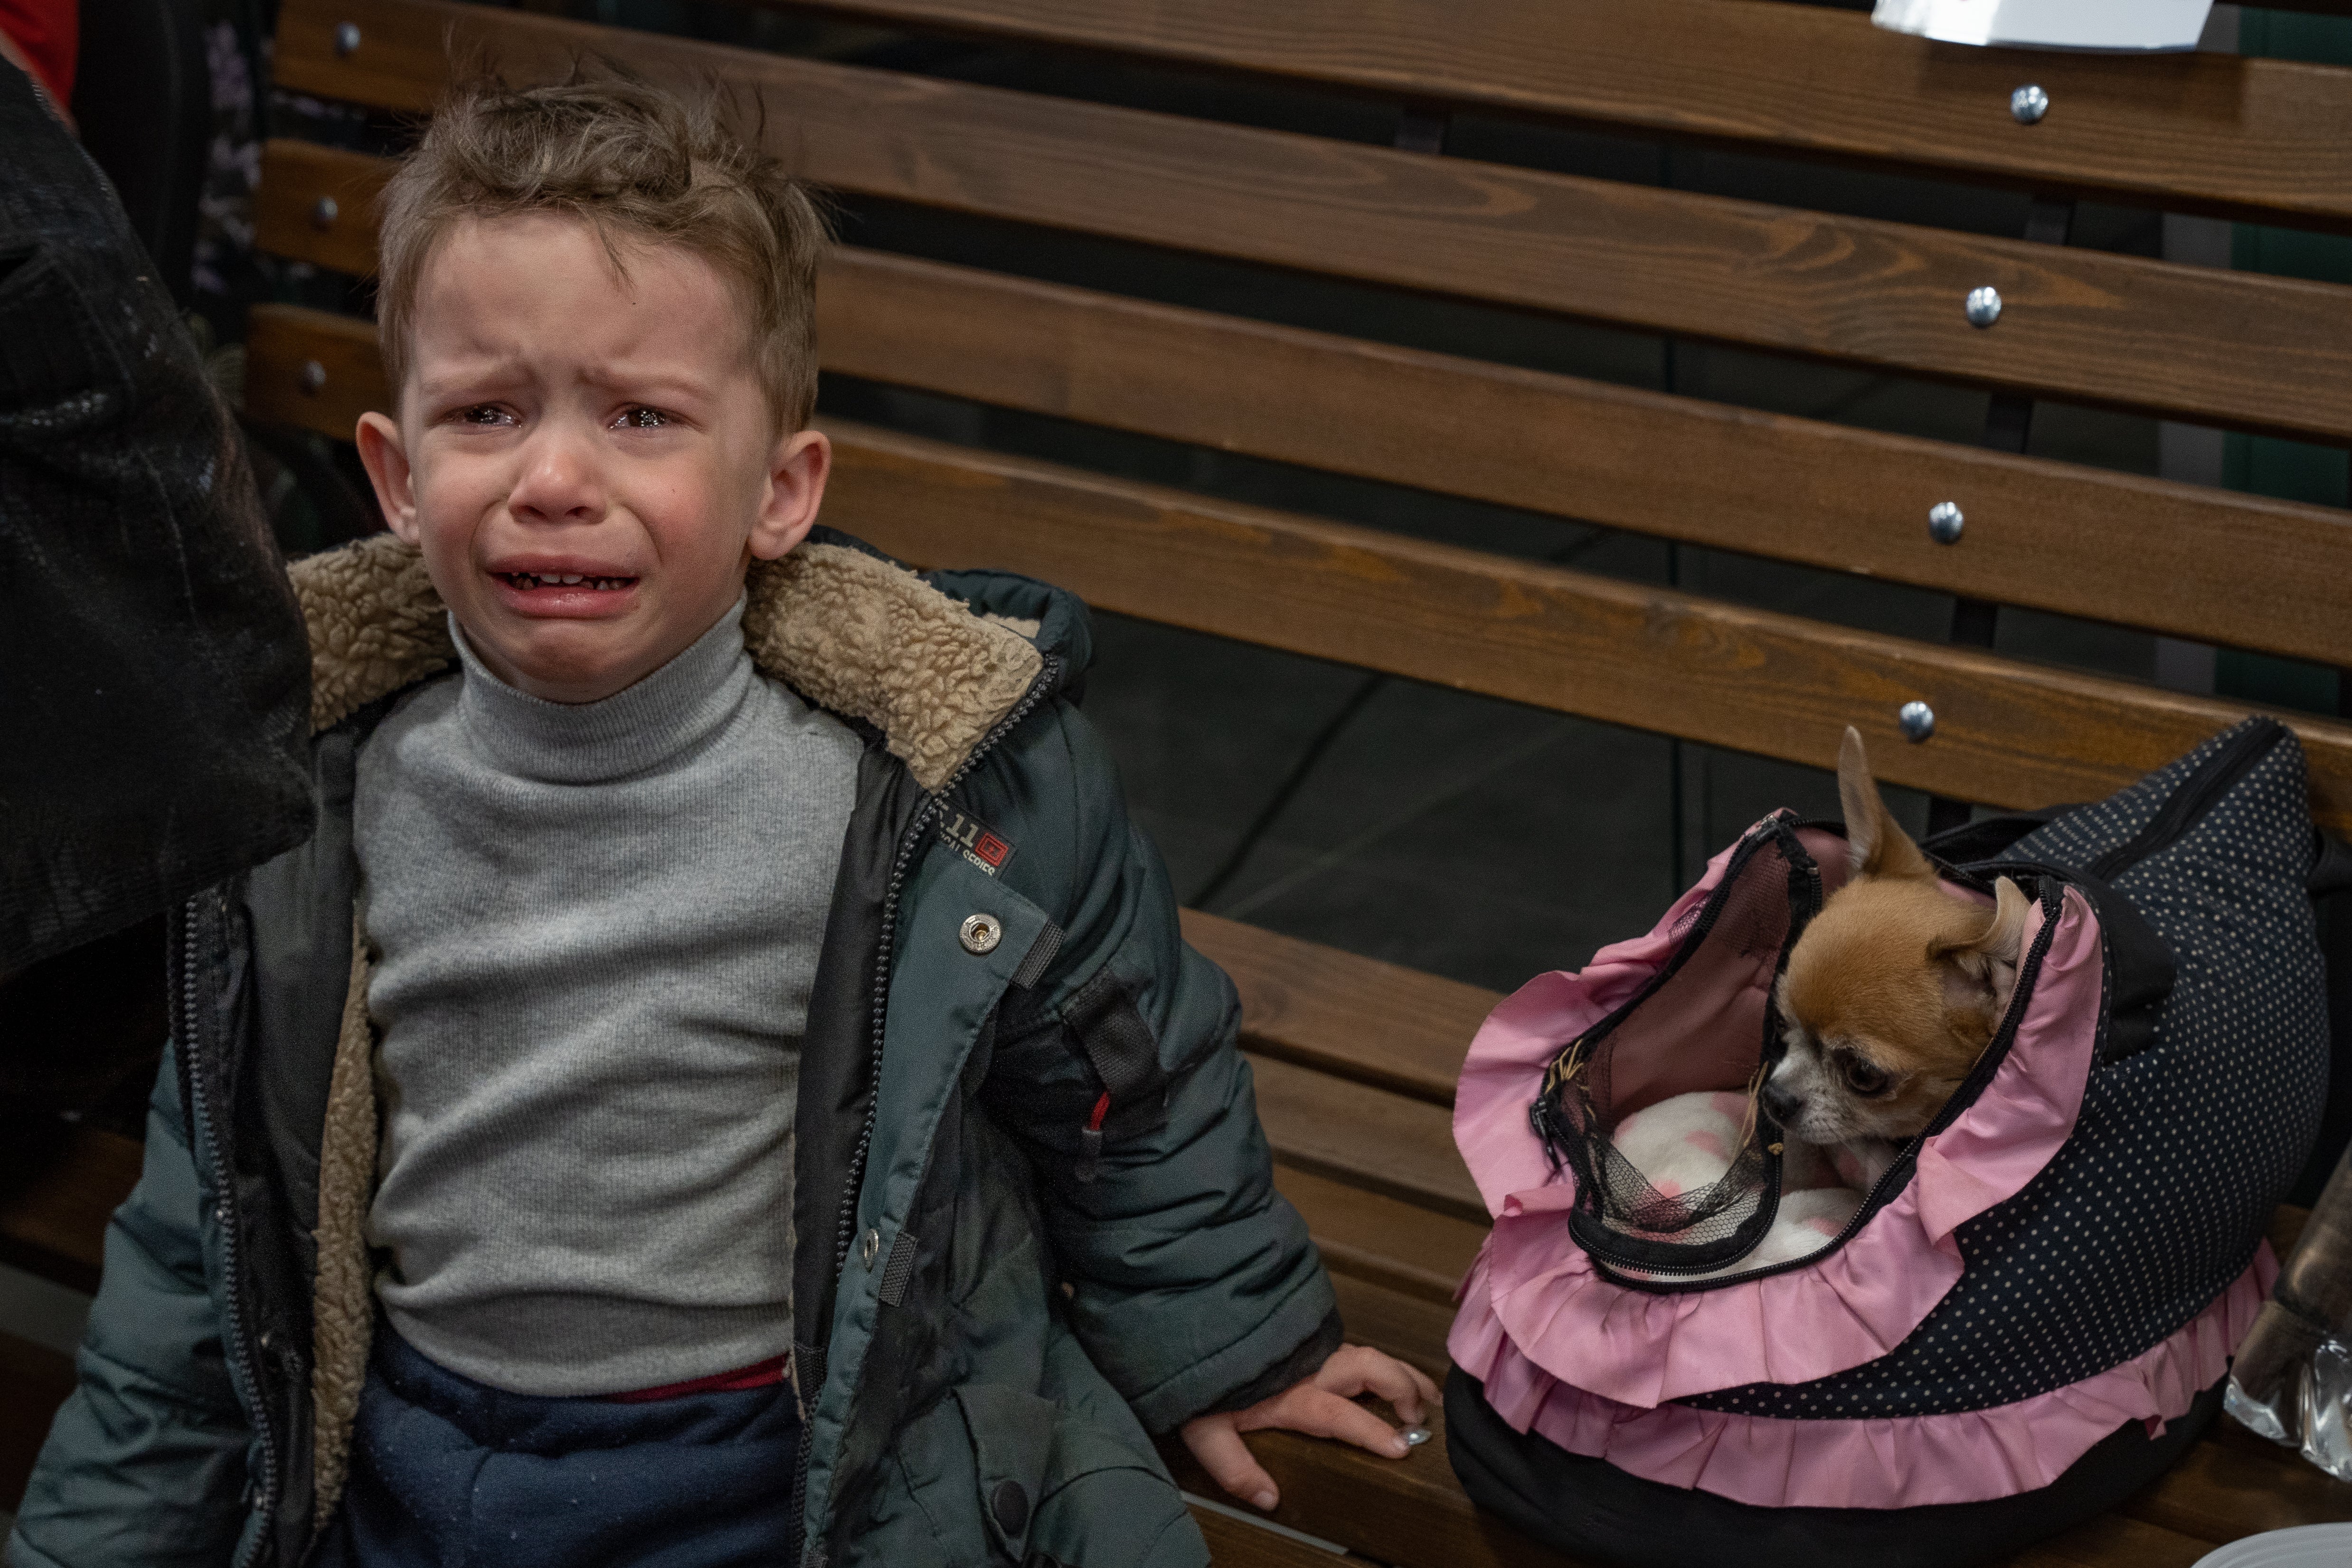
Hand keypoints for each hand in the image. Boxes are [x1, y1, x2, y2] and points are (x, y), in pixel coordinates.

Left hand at [1179, 1344, 1439, 1512]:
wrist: (1187, 1322)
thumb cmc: (1196, 1377)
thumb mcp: (1205, 1430)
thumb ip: (1235, 1466)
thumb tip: (1269, 1499)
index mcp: (1293, 1394)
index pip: (1343, 1415)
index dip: (1374, 1431)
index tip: (1403, 1448)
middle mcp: (1311, 1367)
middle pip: (1371, 1369)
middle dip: (1404, 1389)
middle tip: (1423, 1418)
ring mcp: (1313, 1349)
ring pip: (1369, 1354)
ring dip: (1401, 1373)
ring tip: (1428, 1396)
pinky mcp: (1307, 1339)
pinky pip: (1354, 1348)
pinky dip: (1382, 1362)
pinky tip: (1390, 1373)